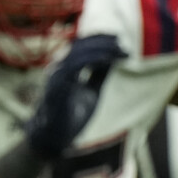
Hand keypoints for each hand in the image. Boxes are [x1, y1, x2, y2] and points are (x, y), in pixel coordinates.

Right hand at [24, 35, 125, 158]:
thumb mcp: (92, 92)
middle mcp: (59, 68)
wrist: (55, 137)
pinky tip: (109, 59)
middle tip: (121, 42)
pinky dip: (94, 59)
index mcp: (66, 69)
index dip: (99, 40)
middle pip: (80, 46)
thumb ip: (99, 76)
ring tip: (120, 50)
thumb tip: (113, 59)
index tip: (118, 40)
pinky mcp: (57, 84)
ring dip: (102, 49)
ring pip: (78, 52)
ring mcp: (56, 75)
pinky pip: (76, 65)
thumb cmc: (72, 116)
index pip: (81, 47)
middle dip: (102, 41)